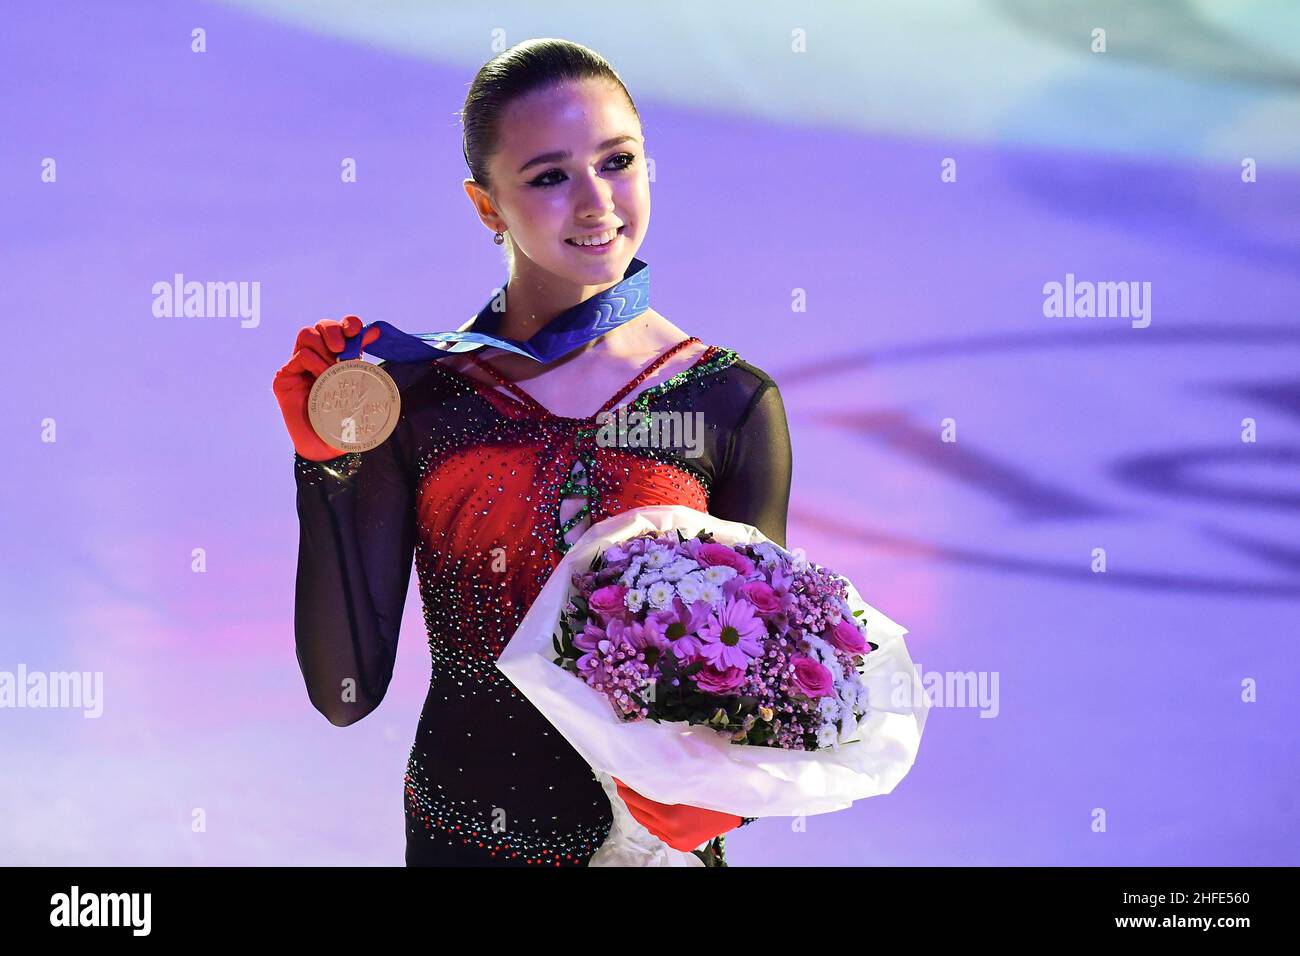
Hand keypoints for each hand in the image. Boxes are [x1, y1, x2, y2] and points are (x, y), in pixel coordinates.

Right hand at [273, 315, 380, 460]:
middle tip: (342, 350)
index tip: (357, 330)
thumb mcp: (358, 385)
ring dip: (324, 348)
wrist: (327, 446)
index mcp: (334, 358)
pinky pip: (301, 356)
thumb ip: (361, 357)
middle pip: (321, 326)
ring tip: (333, 371)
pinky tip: (323, 379)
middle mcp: (315, 358)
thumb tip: (375, 331)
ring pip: (307, 334)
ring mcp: (297, 366)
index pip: (339, 328)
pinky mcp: (284, 377)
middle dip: (334, 330)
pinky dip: (315, 363)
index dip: (348, 323)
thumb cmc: (345, 418)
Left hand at [613, 776, 742, 851]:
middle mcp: (670, 829)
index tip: (617, 774)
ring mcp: (675, 839)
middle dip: (628, 796)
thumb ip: (666, 775)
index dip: (625, 785)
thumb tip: (646, 762)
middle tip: (621, 781)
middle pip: (639, 812)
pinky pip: (658, 830)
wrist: (739, 803)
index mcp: (671, 813)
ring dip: (637, 808)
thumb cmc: (714, 783)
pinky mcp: (680, 844)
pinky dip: (651, 819)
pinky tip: (649, 808)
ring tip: (632, 793)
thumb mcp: (688, 775)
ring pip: (646, 823)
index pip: (638, 798)